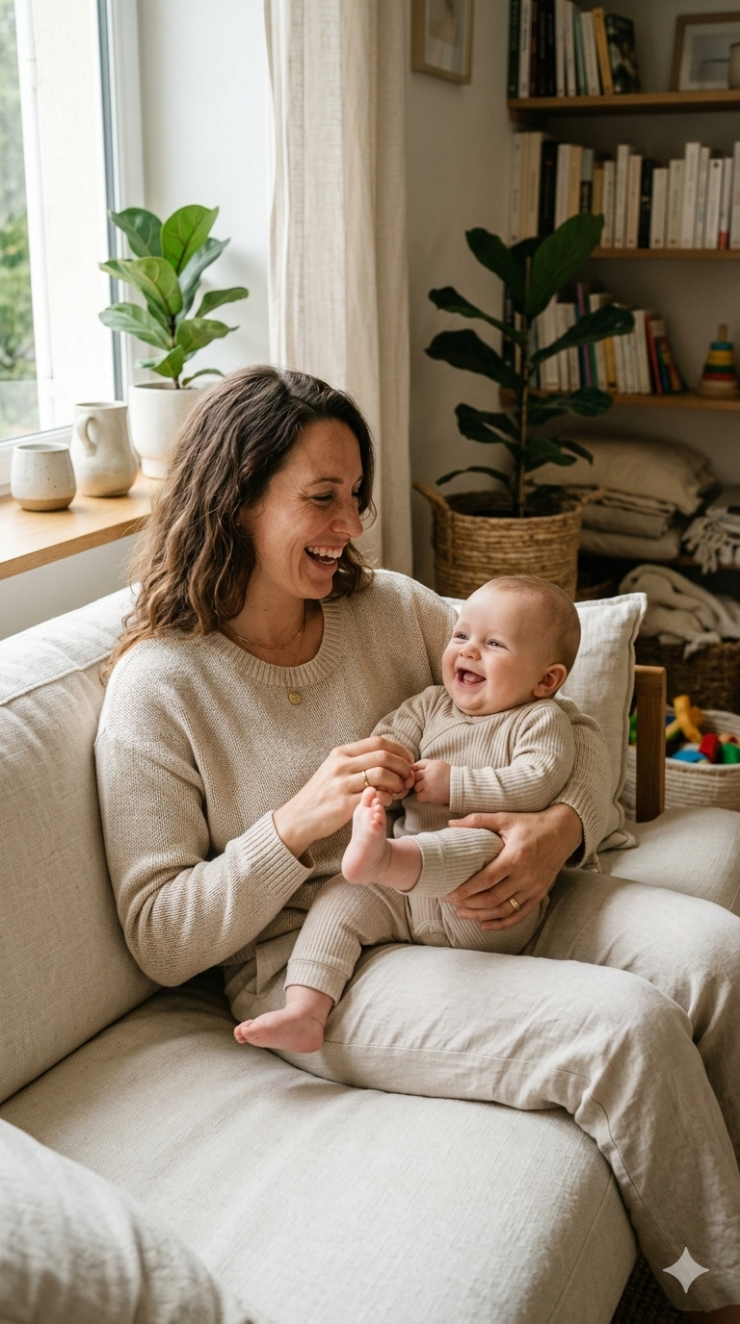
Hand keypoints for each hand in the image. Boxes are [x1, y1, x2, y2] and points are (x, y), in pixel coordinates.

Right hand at [273, 736, 414, 859]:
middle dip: (403, 766)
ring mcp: (342, 784)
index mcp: (341, 753)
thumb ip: (356, 760)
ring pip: (382, 775)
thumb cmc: (322, 793)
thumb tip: (387, 755)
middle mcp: (341, 765)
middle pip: (384, 756)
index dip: (399, 749)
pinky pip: (376, 796)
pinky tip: (388, 801)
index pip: (378, 742)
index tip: (407, 760)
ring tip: (400, 789)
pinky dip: (388, 798)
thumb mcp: (333, 768)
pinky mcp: (344, 805)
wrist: (299, 817)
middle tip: (408, 776)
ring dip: (398, 782)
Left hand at [412, 759, 450, 804]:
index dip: (416, 772)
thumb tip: (412, 768)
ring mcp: (428, 783)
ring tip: (431, 790)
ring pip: (416, 787)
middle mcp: (429, 773)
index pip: (415, 766)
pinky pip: (419, 796)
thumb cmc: (450, 777)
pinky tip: (431, 796)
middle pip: (414, 777)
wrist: (461, 788)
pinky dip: (423, 797)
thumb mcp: (439, 765)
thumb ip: (427, 765)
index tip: (421, 776)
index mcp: (432, 764)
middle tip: (427, 784)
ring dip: (421, 790)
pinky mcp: (428, 794)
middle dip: (418, 781)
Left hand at [444, 803, 582, 928]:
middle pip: (492, 898)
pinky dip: (502, 923)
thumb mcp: (506, 818)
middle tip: (451, 903)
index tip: (449, 893)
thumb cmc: (532, 823)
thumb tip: (450, 824)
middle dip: (469, 904)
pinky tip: (485, 925)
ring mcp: (533, 888)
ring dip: (481, 916)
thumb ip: (478, 820)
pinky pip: (520, 914)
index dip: (466, 890)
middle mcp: (525, 876)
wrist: (563, 832)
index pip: (486, 880)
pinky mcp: (539, 894)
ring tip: (462, 914)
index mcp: (514, 857)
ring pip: (504, 910)